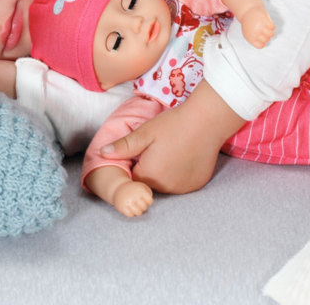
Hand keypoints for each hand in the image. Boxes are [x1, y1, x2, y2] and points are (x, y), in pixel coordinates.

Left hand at [100, 80, 245, 193]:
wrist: (207, 120)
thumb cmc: (174, 124)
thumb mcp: (145, 132)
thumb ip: (124, 146)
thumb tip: (102, 154)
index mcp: (150, 175)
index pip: (133, 178)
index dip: (135, 163)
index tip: (143, 149)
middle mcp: (167, 188)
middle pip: (149, 183)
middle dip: (149, 169)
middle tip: (159, 147)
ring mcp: (184, 188)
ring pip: (165, 184)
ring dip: (164, 173)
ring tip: (172, 150)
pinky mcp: (197, 184)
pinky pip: (181, 183)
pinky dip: (180, 174)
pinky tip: (184, 156)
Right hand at [112, 181, 153, 216]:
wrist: (118, 188)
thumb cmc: (133, 189)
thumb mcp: (142, 186)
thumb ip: (149, 193)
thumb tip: (150, 202)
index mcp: (140, 190)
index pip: (150, 201)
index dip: (148, 202)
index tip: (145, 200)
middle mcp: (135, 196)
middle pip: (144, 208)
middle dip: (143, 207)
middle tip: (139, 204)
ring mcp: (128, 202)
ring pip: (138, 213)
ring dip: (138, 211)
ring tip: (136, 207)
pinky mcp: (122, 207)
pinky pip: (131, 215)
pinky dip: (131, 213)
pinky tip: (130, 209)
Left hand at [240, 5, 275, 48]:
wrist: (247, 11)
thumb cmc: (249, 24)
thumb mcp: (248, 33)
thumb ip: (254, 40)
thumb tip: (263, 43)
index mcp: (251, 38)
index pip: (260, 46)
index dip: (263, 42)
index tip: (261, 37)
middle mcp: (255, 33)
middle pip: (267, 40)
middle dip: (267, 36)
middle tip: (263, 31)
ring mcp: (261, 27)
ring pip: (271, 34)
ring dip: (271, 31)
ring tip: (267, 28)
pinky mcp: (265, 20)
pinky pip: (273, 27)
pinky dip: (272, 25)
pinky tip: (267, 23)